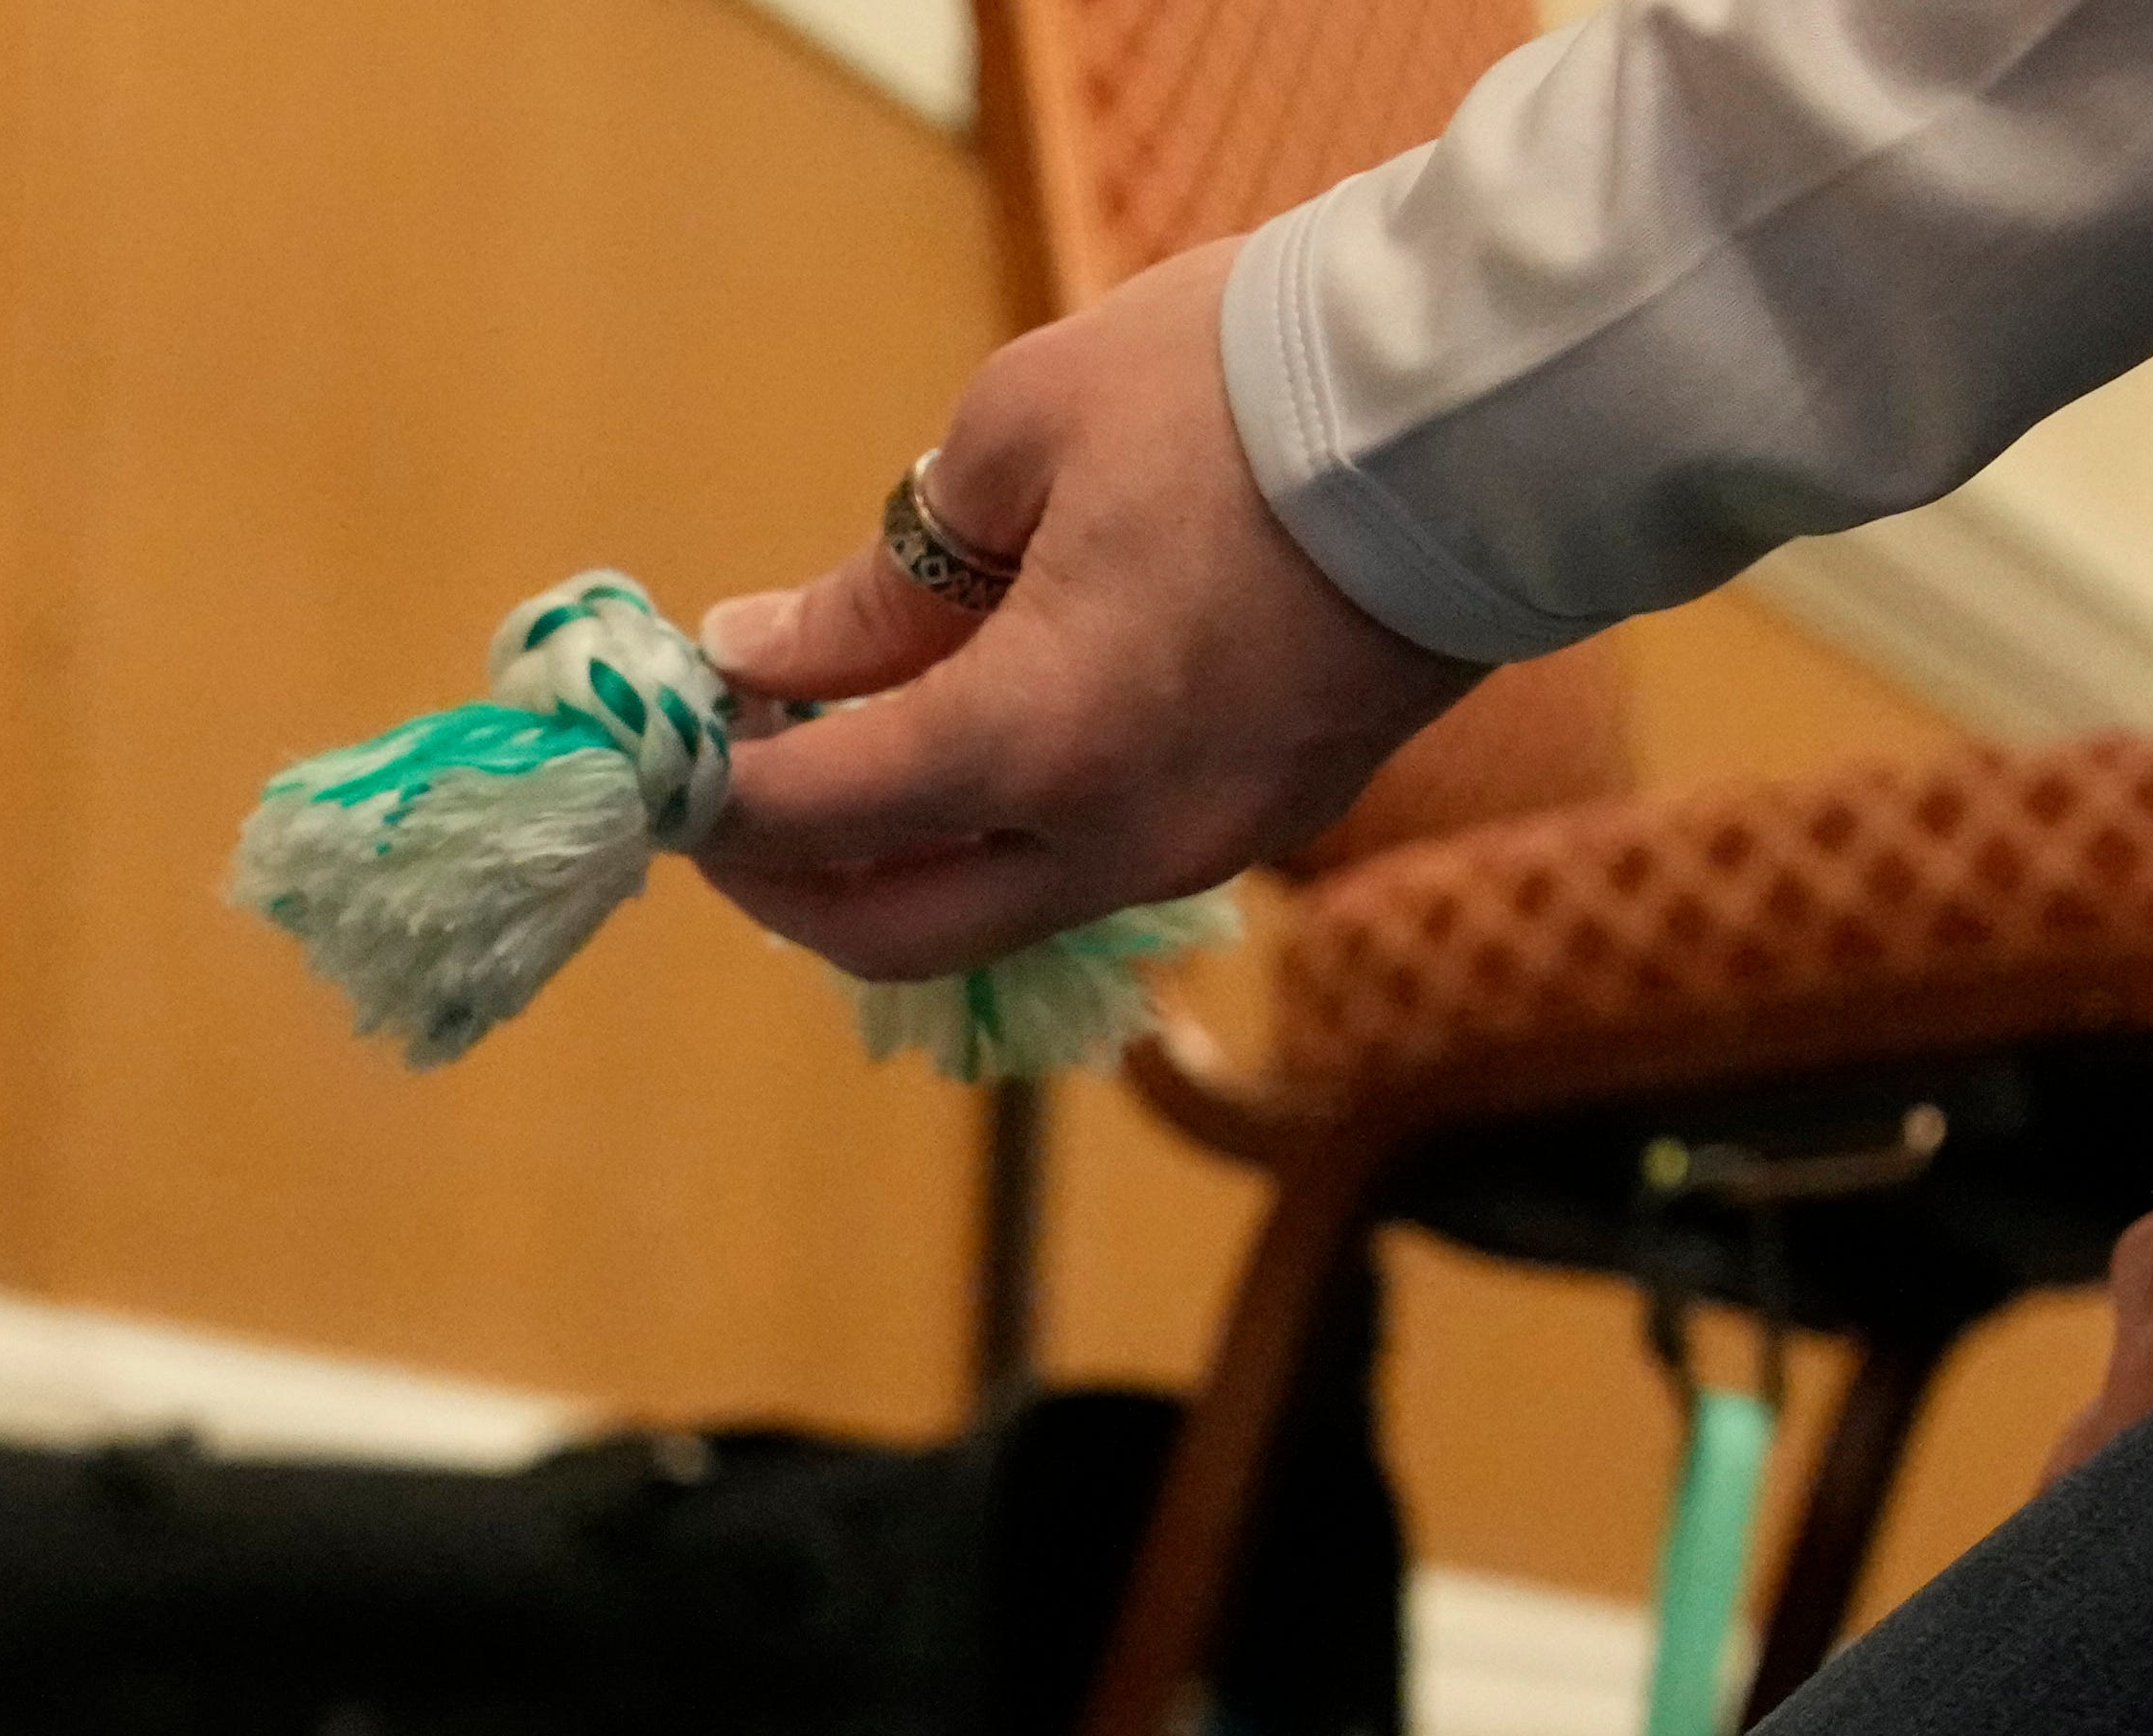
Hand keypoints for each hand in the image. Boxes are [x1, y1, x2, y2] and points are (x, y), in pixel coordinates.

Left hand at [690, 247, 1484, 981]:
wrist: (1493, 404)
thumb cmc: (1243, 388)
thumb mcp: (1017, 438)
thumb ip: (878, 581)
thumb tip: (768, 652)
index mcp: (1033, 742)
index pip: (813, 818)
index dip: (710, 794)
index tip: (659, 745)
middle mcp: (1114, 838)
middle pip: (891, 931)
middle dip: (782, 881)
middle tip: (725, 794)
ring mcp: (1204, 844)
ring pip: (996, 913)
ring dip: (892, 865)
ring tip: (836, 757)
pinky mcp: (1270, 820)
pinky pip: (1090, 866)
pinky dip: (998, 834)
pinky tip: (966, 741)